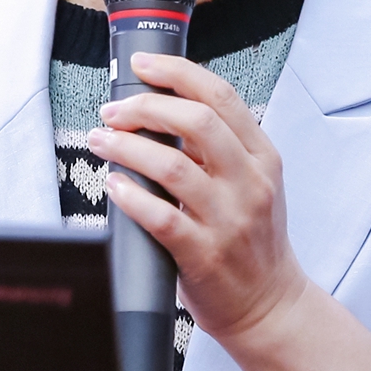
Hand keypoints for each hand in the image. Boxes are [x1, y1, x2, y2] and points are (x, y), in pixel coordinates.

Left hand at [86, 52, 303, 343]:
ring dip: (126, 147)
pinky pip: (162, 218)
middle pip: (197, 121)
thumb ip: (218, 148)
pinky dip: (131, 197)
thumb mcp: (251, 183)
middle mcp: (250, 182)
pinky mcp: (205, 254)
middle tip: (112, 111)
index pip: (221, 97)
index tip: (141, 65)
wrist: (269, 304)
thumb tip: (160, 108)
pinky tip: (114, 186)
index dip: (176, 72)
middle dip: (145, 107)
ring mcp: (229, 219)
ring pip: (172, 166)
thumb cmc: (252, 240)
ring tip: (100, 141)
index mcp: (261, 157)